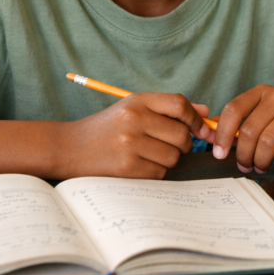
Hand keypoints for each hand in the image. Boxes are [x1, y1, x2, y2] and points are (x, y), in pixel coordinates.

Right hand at [58, 92, 209, 178]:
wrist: (67, 148)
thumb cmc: (105, 129)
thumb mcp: (132, 110)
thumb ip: (168, 109)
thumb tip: (206, 112)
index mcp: (136, 102)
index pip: (179, 104)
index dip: (196, 118)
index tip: (201, 129)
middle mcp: (133, 119)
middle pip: (181, 134)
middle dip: (183, 143)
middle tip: (167, 145)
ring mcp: (129, 144)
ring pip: (173, 156)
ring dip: (168, 159)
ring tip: (148, 155)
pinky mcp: (126, 167)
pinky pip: (160, 172)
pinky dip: (155, 172)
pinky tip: (139, 165)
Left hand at [209, 85, 273, 173]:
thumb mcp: (268, 121)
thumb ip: (242, 125)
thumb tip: (212, 135)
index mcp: (264, 92)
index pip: (234, 109)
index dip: (222, 133)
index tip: (219, 153)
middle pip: (249, 130)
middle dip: (243, 155)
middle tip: (246, 166)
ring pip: (268, 142)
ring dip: (261, 161)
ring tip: (262, 166)